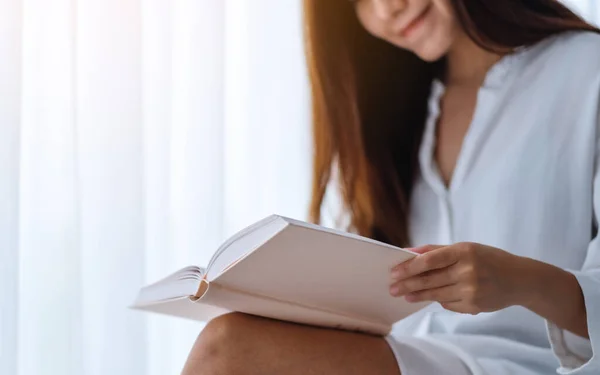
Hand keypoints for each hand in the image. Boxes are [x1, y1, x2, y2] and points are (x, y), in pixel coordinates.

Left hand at [389, 242, 525, 314]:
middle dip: (408, 284)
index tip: (394, 272)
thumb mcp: (465, 248)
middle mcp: (468, 271)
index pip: (430, 260)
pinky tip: (430, 298)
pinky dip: (438, 300)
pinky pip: (448, 304)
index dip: (409, 267)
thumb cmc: (488, 259)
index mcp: (464, 251)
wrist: (520, 279)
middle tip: (392, 288)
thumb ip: (436, 250)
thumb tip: (408, 252)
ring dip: (417, 296)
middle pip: (430, 280)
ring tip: (404, 295)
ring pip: (436, 294)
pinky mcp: (475, 306)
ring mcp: (472, 290)